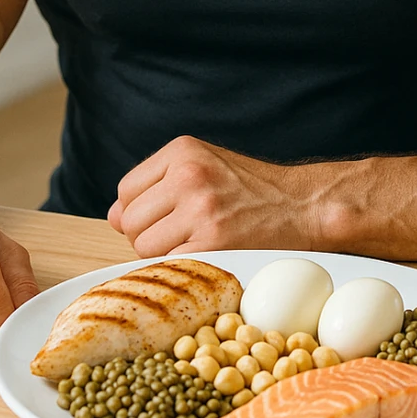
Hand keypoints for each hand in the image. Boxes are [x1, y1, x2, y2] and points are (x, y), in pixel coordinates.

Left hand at [108, 135, 309, 256]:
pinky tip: (206, 255)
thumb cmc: (251, 190)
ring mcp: (200, 208)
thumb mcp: (205, 166)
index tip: (166, 219)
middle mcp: (188, 174)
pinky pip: (168, 264)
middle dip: (147, 235)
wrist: (303, 205)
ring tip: (195, 244)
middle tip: (182, 236)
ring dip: (162, 254)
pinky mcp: (213, 242)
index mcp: (183, 150)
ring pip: (142, 246)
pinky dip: (181, 266)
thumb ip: (157, 186)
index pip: (125, 191)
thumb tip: (113, 218)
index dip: (140, 212)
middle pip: (128, 220)